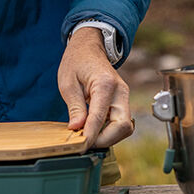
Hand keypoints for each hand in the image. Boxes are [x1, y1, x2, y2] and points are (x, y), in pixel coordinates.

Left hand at [57, 27, 133, 149]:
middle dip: (104, 139)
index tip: (80, 146)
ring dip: (108, 137)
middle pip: (122, 126)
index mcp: (105, 84)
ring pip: (125, 127)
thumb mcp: (67, 83)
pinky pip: (121, 122)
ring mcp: (124, 96)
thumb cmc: (76, 61)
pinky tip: (94, 130)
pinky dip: (110, 131)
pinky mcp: (122, 101)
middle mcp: (120, 91)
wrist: (88, 47)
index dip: (90, 135)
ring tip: (88, 136)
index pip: (100, 117)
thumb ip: (75, 107)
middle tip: (84, 143)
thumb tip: (77, 130)